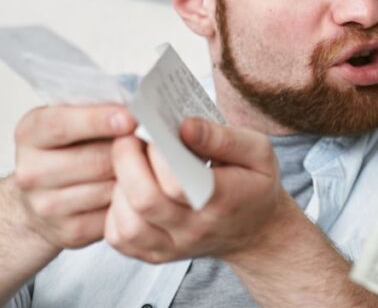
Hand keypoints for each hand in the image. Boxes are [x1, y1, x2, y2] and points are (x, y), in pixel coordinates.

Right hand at [10, 104, 136, 250]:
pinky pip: (116, 214)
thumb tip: (142, 107)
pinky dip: (132, 201)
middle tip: (155, 141)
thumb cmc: (71, 148)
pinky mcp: (70, 232)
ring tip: (146, 164)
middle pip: (96, 160)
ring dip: (136, 176)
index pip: (62, 125)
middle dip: (130, 151)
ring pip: (110, 188)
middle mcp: (31, 171)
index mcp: (31, 133)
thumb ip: (101, 110)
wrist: (44, 196)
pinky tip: (136, 189)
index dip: (99, 120)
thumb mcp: (75, 118)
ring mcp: (47, 206)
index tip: (131, 117)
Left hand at [104, 118, 287, 264]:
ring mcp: (174, 247)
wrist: (257, 231)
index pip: (177, 182)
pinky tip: (128, 190)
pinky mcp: (155, 254)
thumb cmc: (255, 184)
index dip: (158, 153)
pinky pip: (120, 239)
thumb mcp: (258, 151)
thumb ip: (223, 137)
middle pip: (145, 201)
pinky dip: (115, 211)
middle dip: (127, 163)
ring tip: (129, 164)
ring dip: (119, 188)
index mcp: (223, 200)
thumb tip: (184, 125)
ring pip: (127, 225)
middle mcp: (196, 229)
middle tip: (128, 138)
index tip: (154, 129)